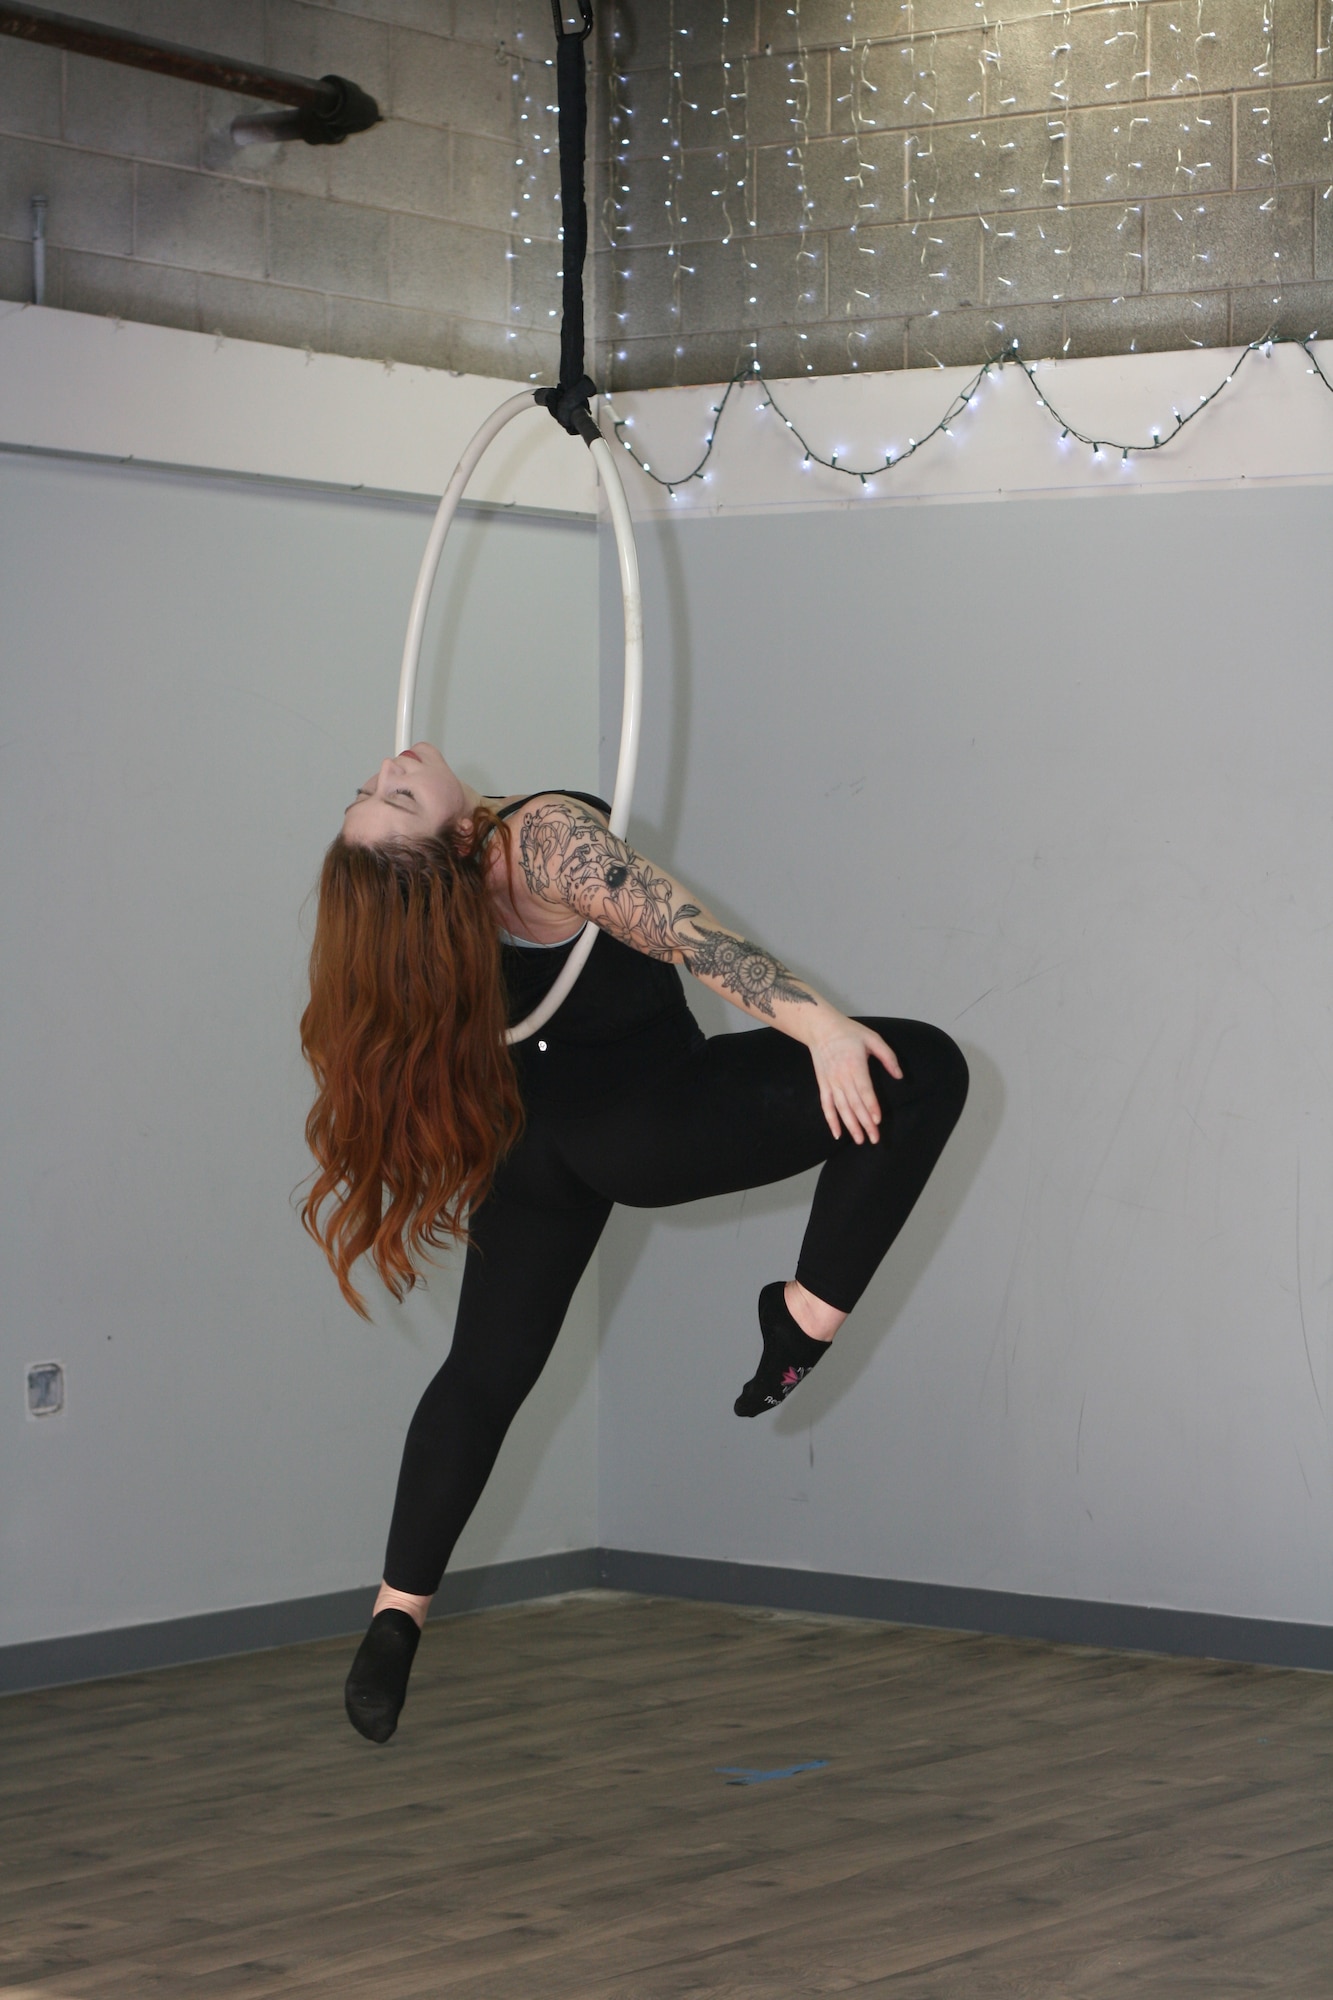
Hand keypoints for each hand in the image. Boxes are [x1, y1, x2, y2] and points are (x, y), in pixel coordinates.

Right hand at [806, 1014, 901, 1143]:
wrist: (820, 1028)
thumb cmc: (848, 1032)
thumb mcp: (873, 1038)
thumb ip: (888, 1057)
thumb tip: (899, 1076)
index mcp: (855, 1065)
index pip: (864, 1091)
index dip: (871, 1106)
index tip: (877, 1120)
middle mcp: (841, 1077)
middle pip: (854, 1104)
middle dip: (865, 1123)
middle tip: (874, 1139)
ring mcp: (830, 1082)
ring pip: (841, 1109)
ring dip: (850, 1126)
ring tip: (860, 1140)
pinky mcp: (823, 1085)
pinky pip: (826, 1106)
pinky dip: (831, 1121)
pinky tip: (837, 1134)